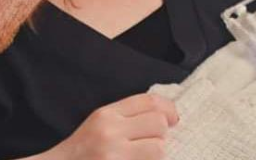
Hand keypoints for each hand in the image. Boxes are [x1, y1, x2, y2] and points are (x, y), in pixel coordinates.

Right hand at [42, 93, 178, 159]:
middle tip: (150, 142)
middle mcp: (110, 131)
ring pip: (159, 148)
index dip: (168, 108)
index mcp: (106, 115)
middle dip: (161, 134)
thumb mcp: (100, 124)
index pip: (148, 101)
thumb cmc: (82, 151)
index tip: (174, 118)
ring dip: (155, 154)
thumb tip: (166, 115)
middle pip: (158, 123)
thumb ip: (127, 116)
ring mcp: (114, 155)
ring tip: (140, 157)